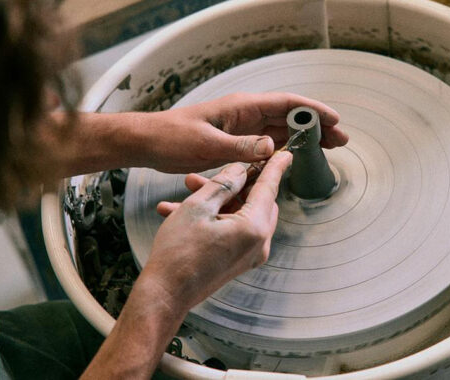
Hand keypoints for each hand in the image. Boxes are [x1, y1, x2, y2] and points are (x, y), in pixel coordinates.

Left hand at [138, 92, 347, 172]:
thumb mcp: (206, 144)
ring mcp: (243, 128)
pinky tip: (299, 157)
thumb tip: (272, 147)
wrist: (149, 143)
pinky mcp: (236, 142)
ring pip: (283, 130)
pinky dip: (288, 148)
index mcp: (242, 107)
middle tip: (341, 139)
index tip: (334, 120)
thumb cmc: (172, 137)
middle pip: (290, 117)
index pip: (286, 104)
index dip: (312, 111)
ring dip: (306, 138)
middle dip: (317, 126)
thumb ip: (240, 147)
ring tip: (330, 148)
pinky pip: (269, 143)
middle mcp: (247, 114)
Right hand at [141, 152, 291, 312]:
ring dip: (219, 200)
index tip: (285, 154)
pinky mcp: (238, 261)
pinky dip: (216, 218)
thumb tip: (241, 170)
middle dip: (234, 183)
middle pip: (256, 201)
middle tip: (211, 173)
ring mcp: (250, 255)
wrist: (164, 295)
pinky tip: (184, 211)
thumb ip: (224, 183)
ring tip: (189, 188)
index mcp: (254, 228)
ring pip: (242, 214)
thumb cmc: (177, 253)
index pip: (269, 188)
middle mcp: (259, 244)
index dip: (274, 166)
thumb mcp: (198, 207)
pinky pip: (234, 230)